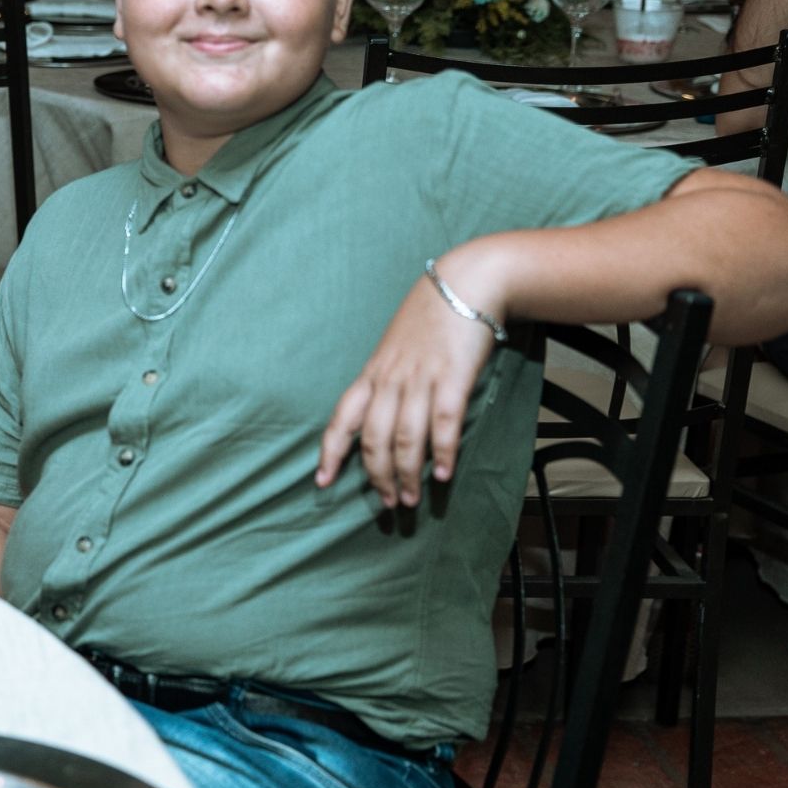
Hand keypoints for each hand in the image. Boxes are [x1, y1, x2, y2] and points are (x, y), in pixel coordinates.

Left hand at [316, 261, 501, 508]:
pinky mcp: (452, 376)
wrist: (465, 283)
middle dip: (377, 476)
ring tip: (411, 499)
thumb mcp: (395, 349)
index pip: (342, 419)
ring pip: (405, 438)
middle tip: (387, 505)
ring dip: (407, 474)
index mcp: (372, 374)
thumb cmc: (429, 319)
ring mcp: (420, 378)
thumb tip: (383, 418)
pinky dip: (443, 451)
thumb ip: (387, 381)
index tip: (322, 481)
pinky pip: (443, 422)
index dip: (330, 452)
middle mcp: (390, 379)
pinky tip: (445, 474)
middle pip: (373, 439)